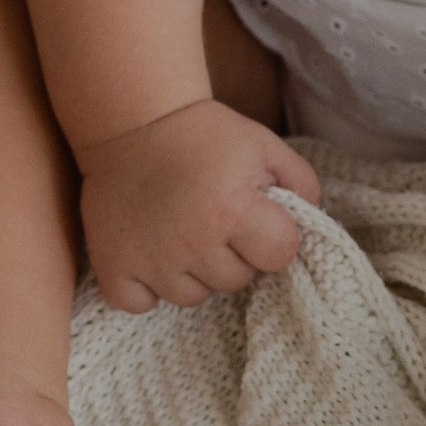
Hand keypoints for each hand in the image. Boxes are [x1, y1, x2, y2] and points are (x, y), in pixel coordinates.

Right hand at [77, 97, 320, 312]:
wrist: (136, 121)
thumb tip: (312, 224)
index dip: (274, 236)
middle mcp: (192, 240)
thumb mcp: (266, 146)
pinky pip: (140, 304)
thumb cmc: (207, 136)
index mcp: (233, 208)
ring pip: (192, 296)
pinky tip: (151, 254)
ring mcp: (150, 259)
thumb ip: (302, 184)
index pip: (280, 255)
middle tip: (215, 219)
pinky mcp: (113, 267)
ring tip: (182, 232)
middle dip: (234, 255)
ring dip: (193, 272)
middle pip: (237, 281)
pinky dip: (146, 287)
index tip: (258, 218)